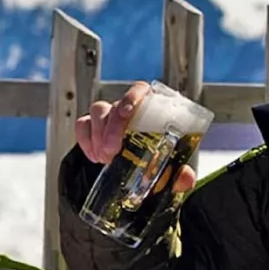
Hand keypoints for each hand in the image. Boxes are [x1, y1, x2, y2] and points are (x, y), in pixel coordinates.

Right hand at [74, 81, 196, 193]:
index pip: (140, 90)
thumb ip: (181, 176)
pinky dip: (85, 139)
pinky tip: (94, 156)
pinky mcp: (93, 128)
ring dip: (98, 134)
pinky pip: (83, 124)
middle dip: (112, 127)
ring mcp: (110, 117)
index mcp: (152, 112)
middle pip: (116, 104)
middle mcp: (130, 111)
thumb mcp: (174, 173)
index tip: (127, 113)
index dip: (132, 97)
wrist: (141, 179)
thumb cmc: (160, 168)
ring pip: (97, 111)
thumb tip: (185, 177)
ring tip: (104, 157)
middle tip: (112, 150)